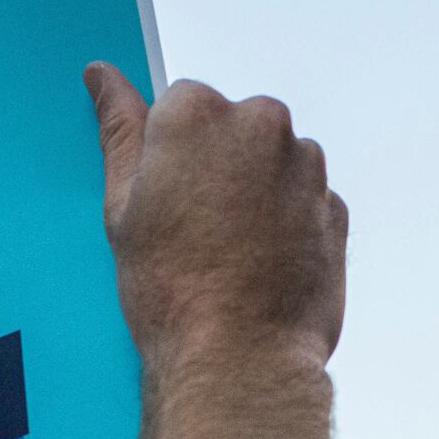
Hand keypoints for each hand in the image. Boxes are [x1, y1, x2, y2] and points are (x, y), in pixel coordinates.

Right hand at [84, 65, 346, 372]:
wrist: (239, 361)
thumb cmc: (172, 292)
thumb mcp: (123, 207)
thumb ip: (119, 129)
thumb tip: (103, 77)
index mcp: (197, 112)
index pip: (180, 104)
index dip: (168, 155)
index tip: (166, 199)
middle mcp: (260, 124)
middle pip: (232, 128)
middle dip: (216, 166)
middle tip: (195, 231)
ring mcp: (306, 166)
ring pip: (273, 163)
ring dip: (255, 193)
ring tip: (230, 255)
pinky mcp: (335, 208)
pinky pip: (305, 201)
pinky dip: (287, 225)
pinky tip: (261, 267)